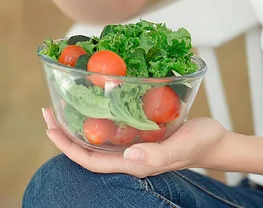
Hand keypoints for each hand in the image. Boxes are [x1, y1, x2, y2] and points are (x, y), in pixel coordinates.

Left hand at [42, 107, 228, 177]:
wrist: (214, 140)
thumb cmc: (199, 144)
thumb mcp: (181, 147)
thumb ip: (157, 156)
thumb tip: (129, 157)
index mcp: (133, 163)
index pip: (90, 160)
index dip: (67, 147)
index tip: (51, 128)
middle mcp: (127, 156)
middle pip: (87, 149)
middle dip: (65, 132)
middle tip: (49, 110)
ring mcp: (132, 145)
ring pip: (97, 137)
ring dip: (78, 123)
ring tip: (63, 103)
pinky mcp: (138, 133)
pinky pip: (112, 126)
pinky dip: (98, 114)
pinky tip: (94, 99)